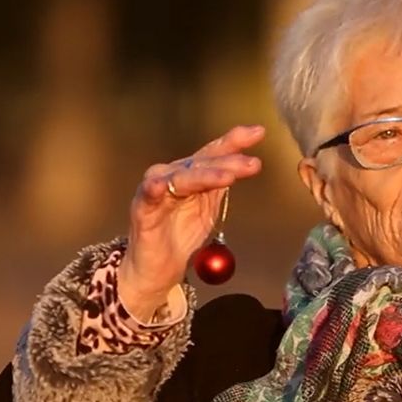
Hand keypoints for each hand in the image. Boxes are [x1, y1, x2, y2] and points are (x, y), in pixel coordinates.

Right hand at [117, 125, 264, 319]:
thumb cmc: (180, 236)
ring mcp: (156, 191)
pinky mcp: (142, 210)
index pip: (213, 152)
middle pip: (202, 163)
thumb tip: (248, 162)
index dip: (234, 141)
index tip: (259, 132)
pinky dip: (154, 189)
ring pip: (182, 177)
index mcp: (190, 173)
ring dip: (205, 175)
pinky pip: (148, 196)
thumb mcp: (208, 208)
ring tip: (228, 177)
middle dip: (229, 162)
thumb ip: (221, 186)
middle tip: (253, 164)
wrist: (156, 269)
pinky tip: (162, 185)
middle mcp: (172, 175)